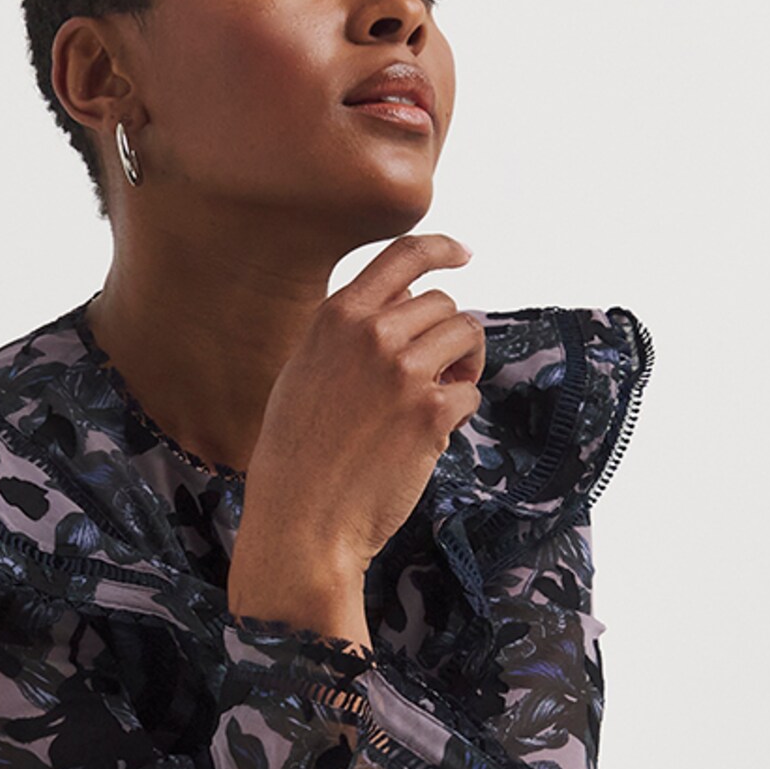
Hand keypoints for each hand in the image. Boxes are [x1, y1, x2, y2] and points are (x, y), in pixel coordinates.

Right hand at [225, 234, 489, 643]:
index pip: (402, 254)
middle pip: (442, 304)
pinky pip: (471, 393)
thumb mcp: (305, 373)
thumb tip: (405, 306)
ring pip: (465, 336)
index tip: (464, 254)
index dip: (442, 248)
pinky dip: (459, 414)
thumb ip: (348, 334)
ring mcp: (403, 371)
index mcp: (336, 317)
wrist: (302, 520)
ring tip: (433, 403)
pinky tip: (428, 438)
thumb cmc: (298, 456)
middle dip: (446, 337)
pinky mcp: (430, 412)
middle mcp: (371, 334)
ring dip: (462, 367)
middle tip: (432, 379)